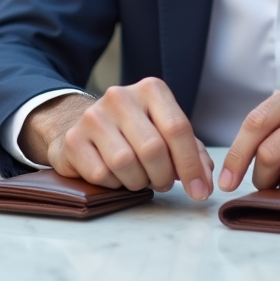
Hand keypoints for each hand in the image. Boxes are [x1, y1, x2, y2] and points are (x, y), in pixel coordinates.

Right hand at [18, 78, 215, 199]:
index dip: (191, 165)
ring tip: (139, 178)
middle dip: (163, 176)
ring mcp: (93, 116)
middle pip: (153, 148)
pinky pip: (101, 174)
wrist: (82, 128)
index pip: (177, 128)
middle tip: (163, 184)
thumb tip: (205, 181)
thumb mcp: (165, 133)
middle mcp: (120, 96)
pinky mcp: (74, 139)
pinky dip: (114, 184)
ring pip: (126, 163)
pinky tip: (115, 175)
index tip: (200, 191)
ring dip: (138, 182)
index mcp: (151, 89)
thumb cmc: (133, 133)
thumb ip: (191, 152)